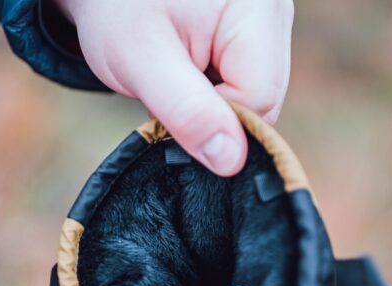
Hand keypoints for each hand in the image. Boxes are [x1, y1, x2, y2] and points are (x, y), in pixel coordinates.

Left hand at [55, 0, 293, 175]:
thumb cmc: (116, 6)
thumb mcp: (141, 58)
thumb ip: (188, 112)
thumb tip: (232, 163)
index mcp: (257, 7)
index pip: (259, 99)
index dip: (213, 120)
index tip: (167, 104)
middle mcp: (275, 9)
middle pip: (264, 98)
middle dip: (213, 111)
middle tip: (166, 88)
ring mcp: (270, 19)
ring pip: (256, 94)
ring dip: (212, 103)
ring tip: (173, 74)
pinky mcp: (258, 30)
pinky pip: (247, 80)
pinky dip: (214, 89)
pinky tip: (186, 69)